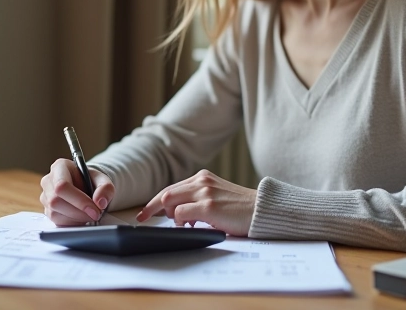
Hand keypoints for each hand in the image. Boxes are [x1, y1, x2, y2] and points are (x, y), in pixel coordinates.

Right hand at [39, 158, 115, 225]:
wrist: (86, 186)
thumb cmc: (91, 180)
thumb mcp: (103, 180)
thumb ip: (105, 188)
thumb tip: (100, 202)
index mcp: (60, 166)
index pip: (62, 185)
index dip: (79, 200)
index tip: (95, 209)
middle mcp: (48, 180)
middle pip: (56, 201)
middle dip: (78, 212)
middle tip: (96, 215)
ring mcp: (45, 196)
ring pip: (55, 213)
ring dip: (76, 218)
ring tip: (90, 215)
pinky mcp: (47, 210)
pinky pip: (56, 221)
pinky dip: (72, 223)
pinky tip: (82, 218)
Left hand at [136, 169, 256, 235]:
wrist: (262, 210)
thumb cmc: (241, 209)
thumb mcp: (217, 196)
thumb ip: (198, 199)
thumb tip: (176, 214)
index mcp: (203, 178)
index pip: (171, 188)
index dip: (154, 201)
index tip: (143, 213)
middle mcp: (201, 182)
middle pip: (165, 193)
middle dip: (152, 209)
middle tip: (146, 221)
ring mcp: (204, 193)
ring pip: (169, 201)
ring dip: (169, 216)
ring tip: (182, 224)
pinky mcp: (208, 206)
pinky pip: (179, 214)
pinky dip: (178, 222)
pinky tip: (189, 226)